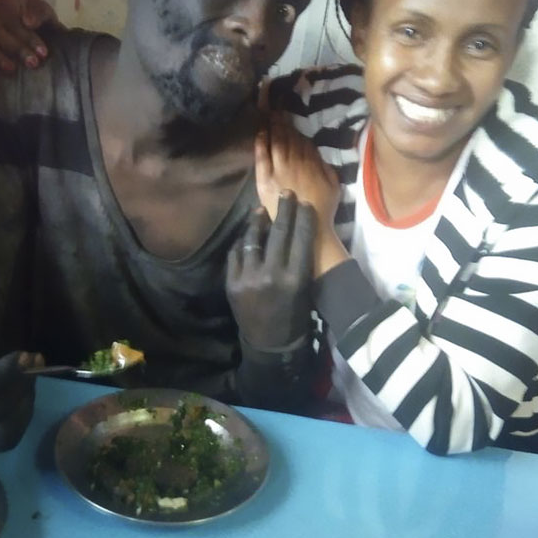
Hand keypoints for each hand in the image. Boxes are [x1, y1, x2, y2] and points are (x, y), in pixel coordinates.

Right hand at [0, 0, 60, 73]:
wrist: (40, 32)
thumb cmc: (41, 21)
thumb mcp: (46, 14)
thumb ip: (39, 13)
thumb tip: (27, 22)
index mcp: (6, 4)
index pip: (12, 19)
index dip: (27, 37)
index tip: (43, 52)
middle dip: (16, 49)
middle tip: (33, 63)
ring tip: (13, 69)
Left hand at [226, 193, 315, 347]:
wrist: (271, 344)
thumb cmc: (296, 315)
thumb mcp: (305, 288)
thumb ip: (300, 261)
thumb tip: (296, 230)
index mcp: (296, 278)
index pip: (302, 238)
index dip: (303, 217)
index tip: (305, 203)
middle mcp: (272, 275)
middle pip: (279, 232)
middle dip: (284, 209)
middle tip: (286, 194)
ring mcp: (248, 278)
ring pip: (253, 239)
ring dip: (258, 221)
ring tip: (261, 209)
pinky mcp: (232, 283)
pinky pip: (236, 253)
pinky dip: (243, 242)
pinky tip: (248, 234)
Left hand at [255, 112, 339, 228]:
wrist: (308, 228)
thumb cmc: (323, 208)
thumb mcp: (334, 185)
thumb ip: (327, 167)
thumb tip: (318, 154)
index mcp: (312, 163)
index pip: (302, 141)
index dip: (295, 128)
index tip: (290, 117)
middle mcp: (295, 163)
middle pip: (288, 138)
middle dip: (283, 122)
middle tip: (277, 108)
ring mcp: (279, 170)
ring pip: (275, 144)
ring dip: (273, 128)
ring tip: (269, 115)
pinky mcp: (265, 180)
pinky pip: (261, 158)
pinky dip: (261, 144)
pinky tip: (260, 132)